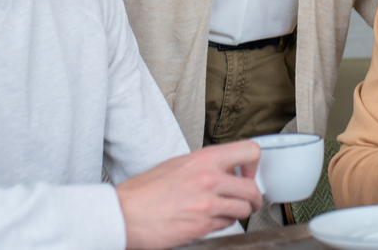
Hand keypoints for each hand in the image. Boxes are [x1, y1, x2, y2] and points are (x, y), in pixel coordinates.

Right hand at [115, 141, 262, 249]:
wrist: (124, 214)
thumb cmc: (144, 191)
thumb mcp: (177, 164)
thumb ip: (205, 165)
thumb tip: (225, 168)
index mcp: (204, 159)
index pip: (249, 151)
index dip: (254, 165)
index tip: (248, 173)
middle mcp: (209, 179)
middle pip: (252, 188)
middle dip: (254, 197)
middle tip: (249, 200)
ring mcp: (207, 204)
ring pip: (243, 209)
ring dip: (238, 212)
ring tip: (226, 211)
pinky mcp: (202, 226)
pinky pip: (226, 225)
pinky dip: (222, 224)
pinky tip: (209, 219)